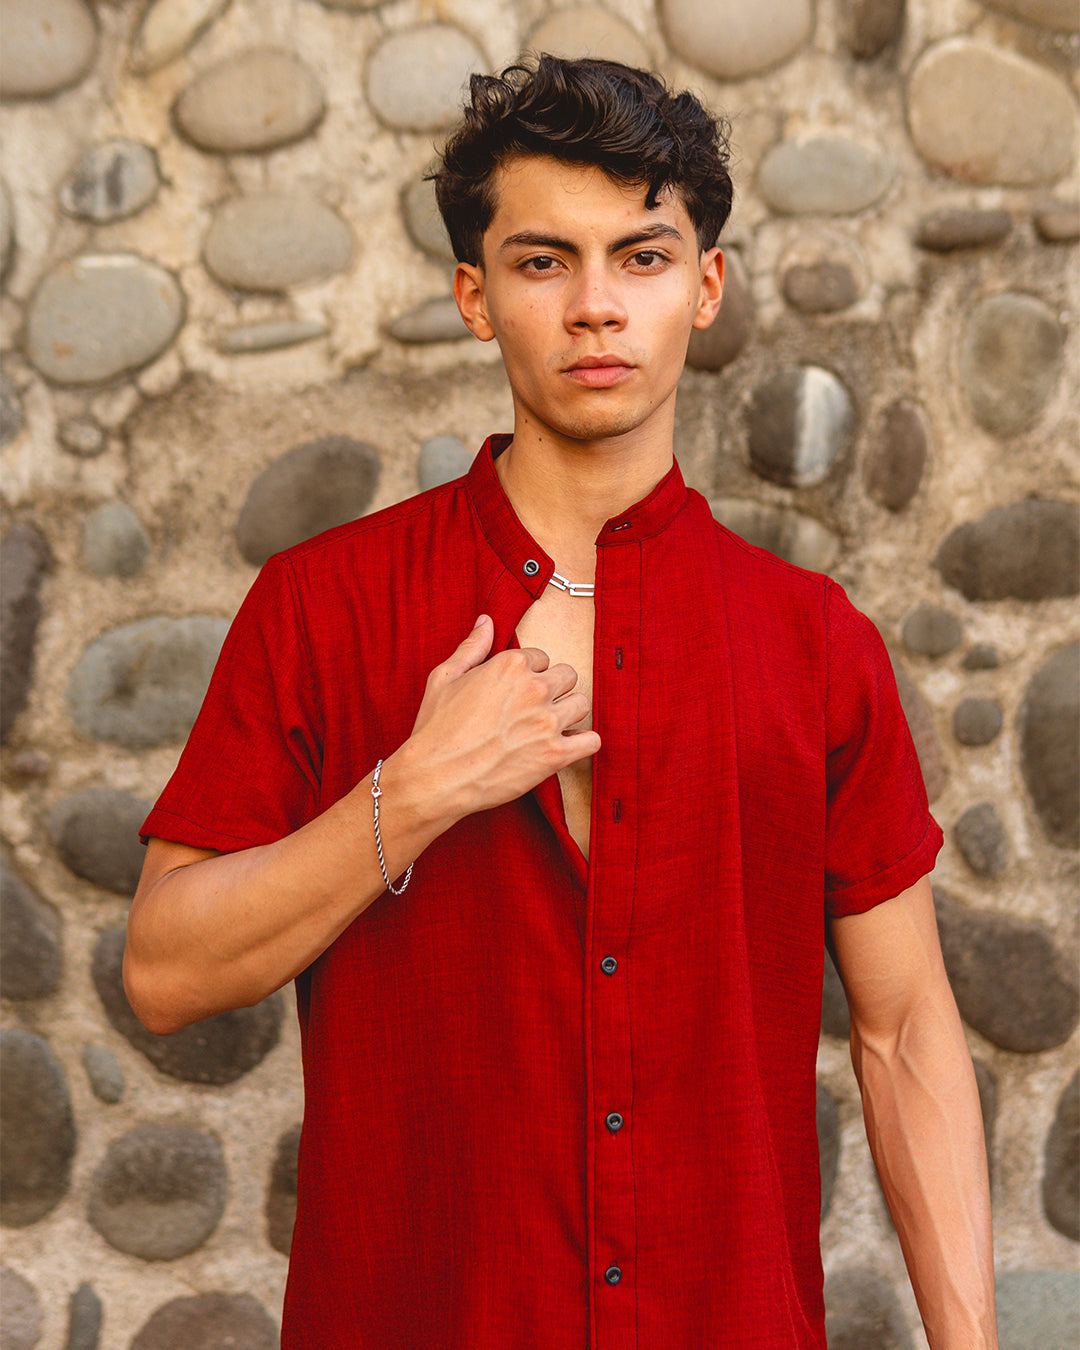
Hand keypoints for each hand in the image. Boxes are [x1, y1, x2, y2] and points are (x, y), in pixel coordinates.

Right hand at [403, 614, 600, 820]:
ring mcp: (548, 721)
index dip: (530, 674)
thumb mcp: (445, 677)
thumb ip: (472, 647)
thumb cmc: (435, 728)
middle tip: (534, 709)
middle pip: (568, 676)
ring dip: (568, 714)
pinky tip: (565, 746)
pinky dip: (582, 743)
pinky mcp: (556, 754)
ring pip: (582, 704)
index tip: (517, 692)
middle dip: (554, 689)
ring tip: (547, 727)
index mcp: (511, 664)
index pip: (542, 657)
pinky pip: (591, 741)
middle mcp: (535, 688)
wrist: (435, 776)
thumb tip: (486, 621)